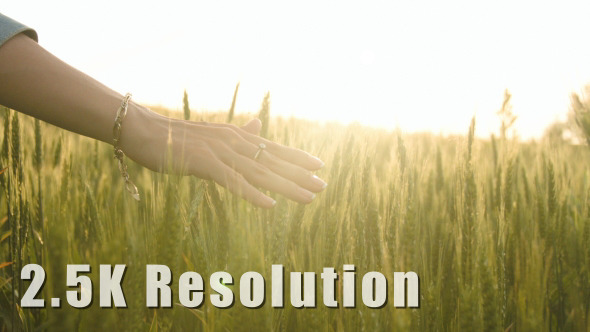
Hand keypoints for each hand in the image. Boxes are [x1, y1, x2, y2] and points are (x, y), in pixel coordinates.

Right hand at [121, 105, 326, 207]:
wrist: (146, 131)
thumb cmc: (178, 137)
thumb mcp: (213, 134)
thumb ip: (238, 133)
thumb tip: (258, 124)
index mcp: (237, 136)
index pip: (273, 148)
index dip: (297, 158)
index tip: (319, 166)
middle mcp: (234, 142)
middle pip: (273, 161)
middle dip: (300, 176)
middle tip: (323, 187)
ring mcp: (221, 153)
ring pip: (260, 173)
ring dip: (285, 187)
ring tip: (308, 198)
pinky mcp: (204, 164)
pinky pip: (233, 182)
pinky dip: (252, 194)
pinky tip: (269, 205)